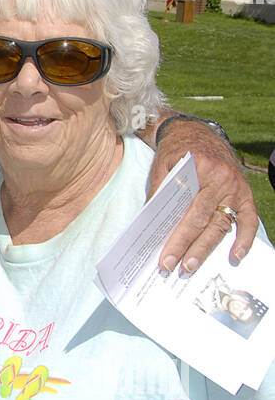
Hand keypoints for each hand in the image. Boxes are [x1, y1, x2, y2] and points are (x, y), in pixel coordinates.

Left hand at [147, 120, 256, 272]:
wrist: (197, 132)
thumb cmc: (176, 151)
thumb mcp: (162, 165)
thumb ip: (158, 190)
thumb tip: (150, 224)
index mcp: (202, 169)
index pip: (189, 211)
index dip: (177, 237)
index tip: (165, 256)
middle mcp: (223, 180)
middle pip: (205, 221)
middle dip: (188, 247)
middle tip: (173, 267)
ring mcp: (236, 187)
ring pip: (223, 224)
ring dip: (207, 248)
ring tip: (191, 266)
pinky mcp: (245, 193)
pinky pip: (249, 219)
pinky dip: (245, 239)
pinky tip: (236, 256)